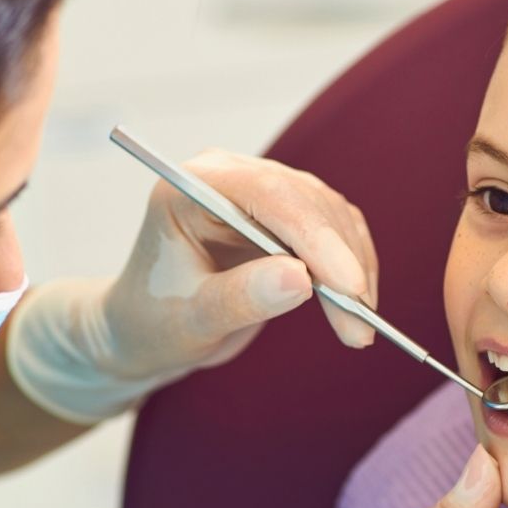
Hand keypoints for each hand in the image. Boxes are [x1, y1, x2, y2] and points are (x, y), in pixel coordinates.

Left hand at [7, 149, 377, 423]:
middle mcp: (231, 177)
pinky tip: (358, 308)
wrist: (148, 330)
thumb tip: (301, 279)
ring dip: (354, 271)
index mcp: (193, 187)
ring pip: (332, 216)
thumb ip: (241, 297)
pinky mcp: (287, 218)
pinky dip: (354, 269)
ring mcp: (262, 194)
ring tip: (358, 330)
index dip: (315, 237)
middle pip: (308, 203)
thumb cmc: (153, 322)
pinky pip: (338, 233)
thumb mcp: (190, 321)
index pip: (268, 194)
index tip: (348, 288)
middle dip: (341, 265)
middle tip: (359, 327)